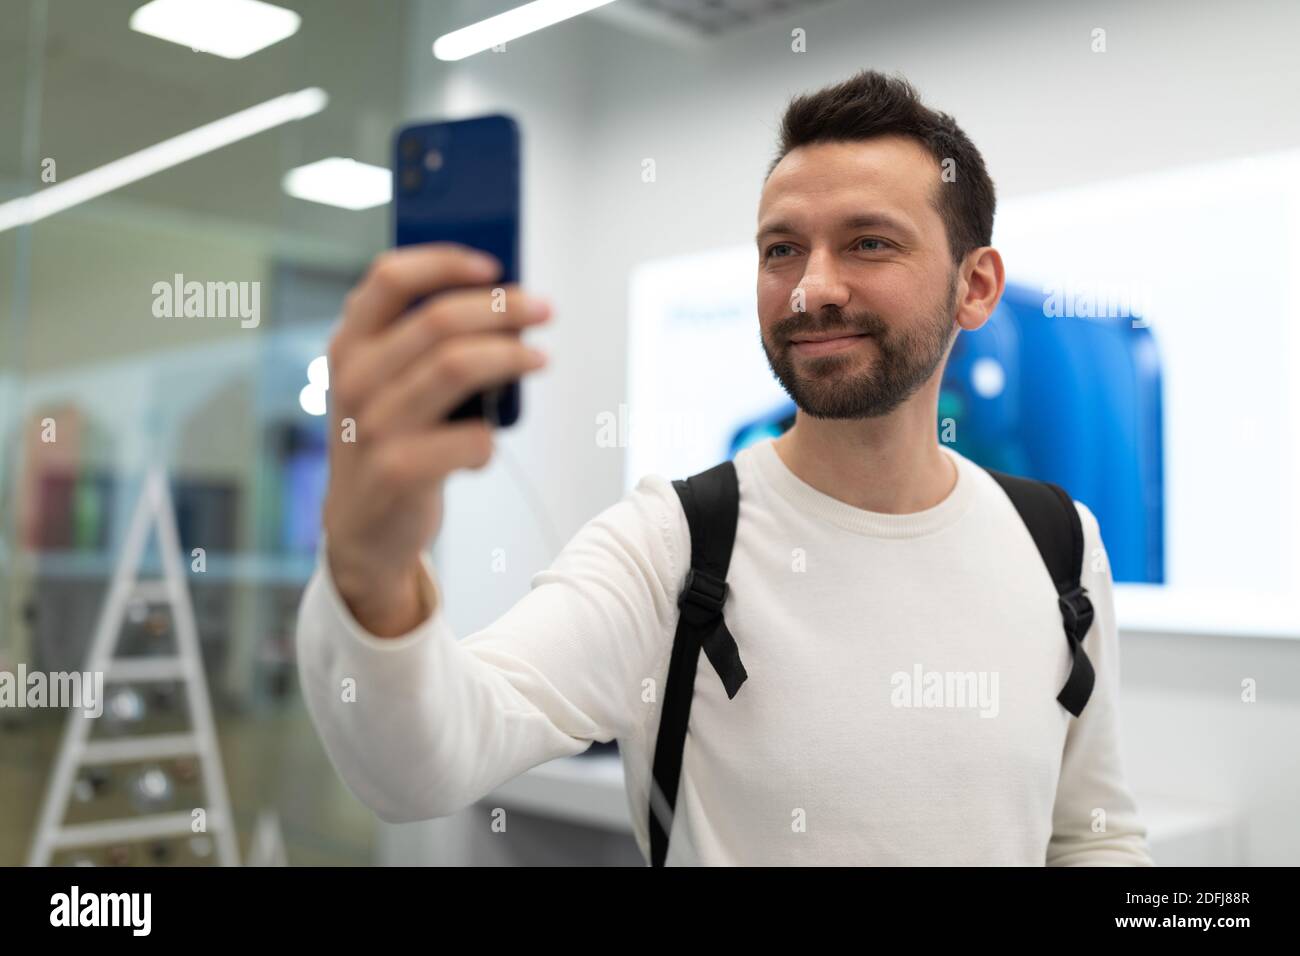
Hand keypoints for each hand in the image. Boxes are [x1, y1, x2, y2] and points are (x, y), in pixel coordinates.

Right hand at [322, 243, 550, 635]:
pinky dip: (489, 440)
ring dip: (512, 358)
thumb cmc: (391, 443)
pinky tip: (484, 446)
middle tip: (544, 308)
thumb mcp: (389, 386)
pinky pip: (471, 438)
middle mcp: (353, 380)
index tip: (495, 265)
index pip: (389, 277)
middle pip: (439, 319)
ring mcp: (372, 426)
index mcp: (348, 346)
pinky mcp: (397, 471)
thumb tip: (505, 301)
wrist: (363, 532)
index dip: (445, 261)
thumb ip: (424, 345)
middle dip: (503, 307)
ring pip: (459, 366)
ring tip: (540, 358)